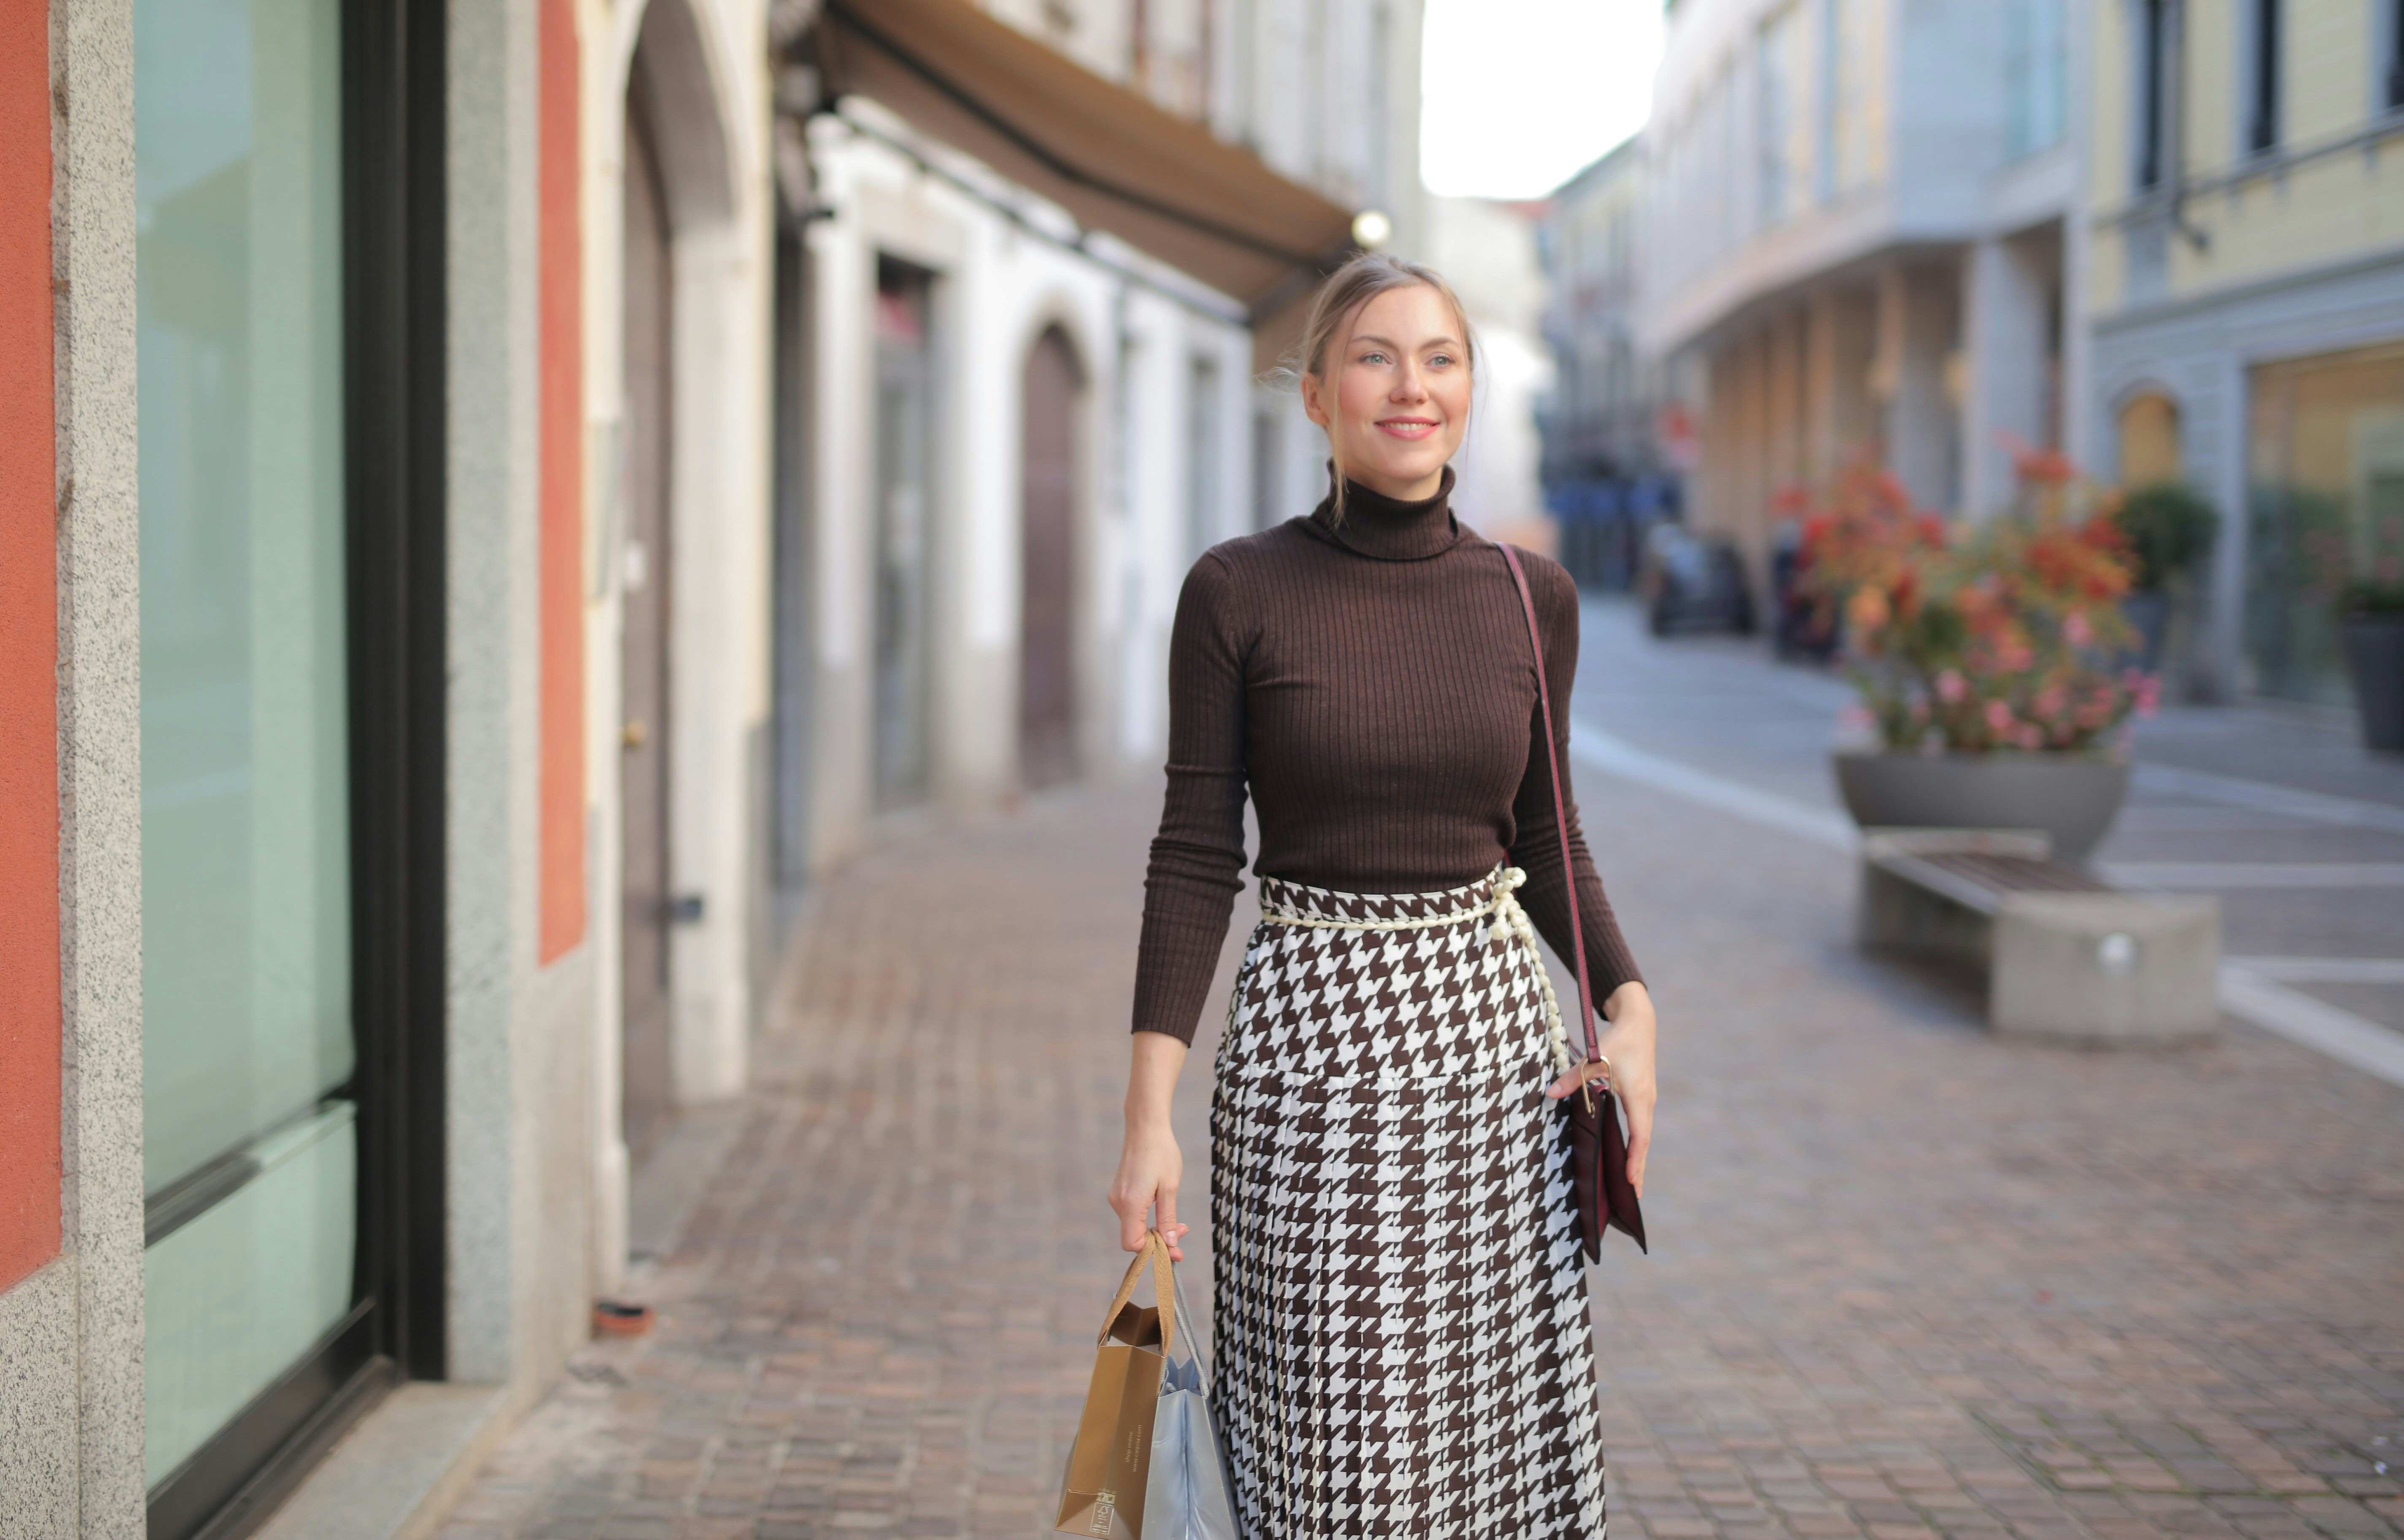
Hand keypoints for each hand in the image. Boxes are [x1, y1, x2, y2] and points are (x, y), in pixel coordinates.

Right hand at [1109, 1119, 1188, 1259]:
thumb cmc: (1161, 1153)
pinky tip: (1162, 1204)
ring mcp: (1117, 1196)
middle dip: (1159, 1239)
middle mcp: (1118, 1203)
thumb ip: (1168, 1218)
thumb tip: (1170, 1244)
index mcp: (1130, 1204)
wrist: (1145, 1127)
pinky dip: (1147, 1217)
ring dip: (1154, 1227)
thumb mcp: (1170, 1187)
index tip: (1176, 1248)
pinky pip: (1132, 1214)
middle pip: (1134, 1237)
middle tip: (1182, 1230)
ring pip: (1134, 1226)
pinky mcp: (1119, 1191)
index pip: (1133, 1244)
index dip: (1154, 1251)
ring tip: (1176, 1217)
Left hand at [1545, 980, 1657, 1197]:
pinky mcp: (1642, 1097)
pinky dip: (1636, 1143)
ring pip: (1643, 1135)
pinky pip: (1640, 1126)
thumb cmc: (1619, 1040)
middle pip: (1643, 1142)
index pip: (1639, 1136)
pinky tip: (1626, 1154)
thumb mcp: (1596, 1057)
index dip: (1634, 1159)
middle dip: (1637, 1168)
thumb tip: (1550, 1093)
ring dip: (1637, 1157)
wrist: (1640, 1024)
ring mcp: (1646, 1100)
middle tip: (1632, 1196)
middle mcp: (1646, 1102)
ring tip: (1630, 1183)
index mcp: (1638, 1097)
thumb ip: (1574, 1077)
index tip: (1629, 1181)